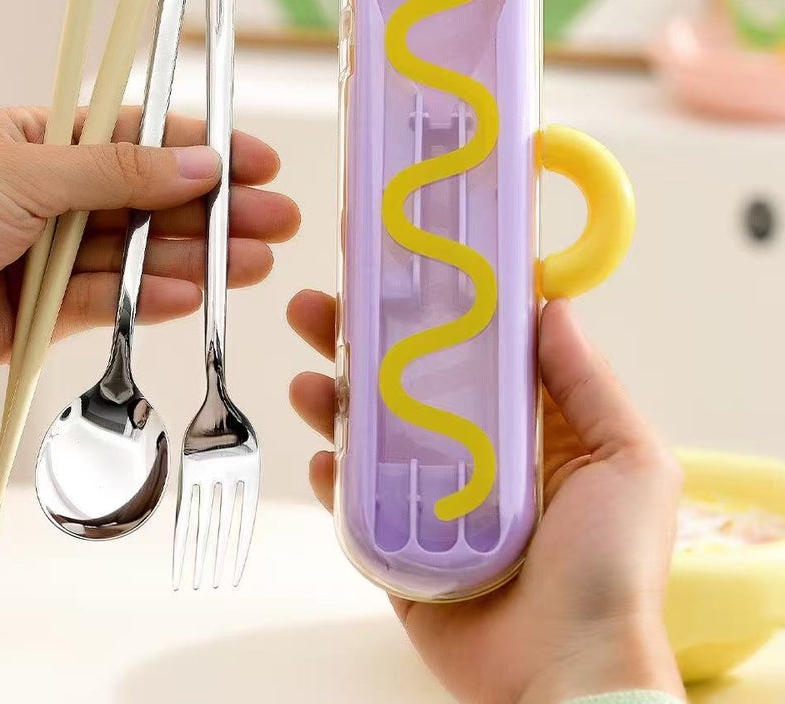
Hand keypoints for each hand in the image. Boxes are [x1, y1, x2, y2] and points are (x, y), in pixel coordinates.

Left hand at [0, 108, 297, 407]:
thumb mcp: (26, 171)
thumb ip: (119, 173)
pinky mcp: (46, 309)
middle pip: (150, 199)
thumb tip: (199, 161)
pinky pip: (112, 300)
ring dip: (196, 259)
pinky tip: (193, 296)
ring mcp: (51, 253)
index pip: (138, 136)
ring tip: (251, 264)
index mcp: (40, 139)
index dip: (200, 147)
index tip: (256, 160)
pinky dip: (150, 299)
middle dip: (213, 209)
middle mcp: (51, 194)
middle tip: (274, 220)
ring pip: (139, 253)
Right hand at [288, 292, 684, 703]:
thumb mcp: (628, 462)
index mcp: (529, 432)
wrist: (565, 677)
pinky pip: (357, 505)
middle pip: (408, 386)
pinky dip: (332, 480)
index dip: (436, 312)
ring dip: (335, 403)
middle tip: (324, 308)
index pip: (473, 356)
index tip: (399, 274)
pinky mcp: (401, 550)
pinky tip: (319, 459)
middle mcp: (475, 458)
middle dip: (361, 344)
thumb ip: (590, 382)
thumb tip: (553, 306)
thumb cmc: (611, 574)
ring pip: (372, 438)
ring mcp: (433, 503)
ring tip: (310, 380)